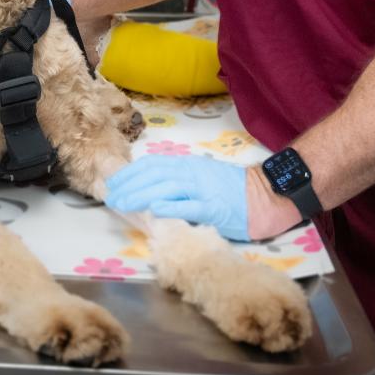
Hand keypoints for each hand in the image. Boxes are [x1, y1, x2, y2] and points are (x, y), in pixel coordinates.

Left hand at [104, 154, 251, 240]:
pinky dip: (168, 207)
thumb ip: (178, 180)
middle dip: (129, 186)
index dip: (130, 173)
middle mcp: (191, 172)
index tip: (113, 183)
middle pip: (153, 174)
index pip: (152, 164)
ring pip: (165, 188)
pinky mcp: (212, 208)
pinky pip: (186, 206)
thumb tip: (149, 189)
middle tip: (111, 198)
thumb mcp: (201, 176)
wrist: (263, 197)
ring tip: (123, 205)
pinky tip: (152, 211)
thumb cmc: (230, 190)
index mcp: (187, 164)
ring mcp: (202, 189)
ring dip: (140, 196)